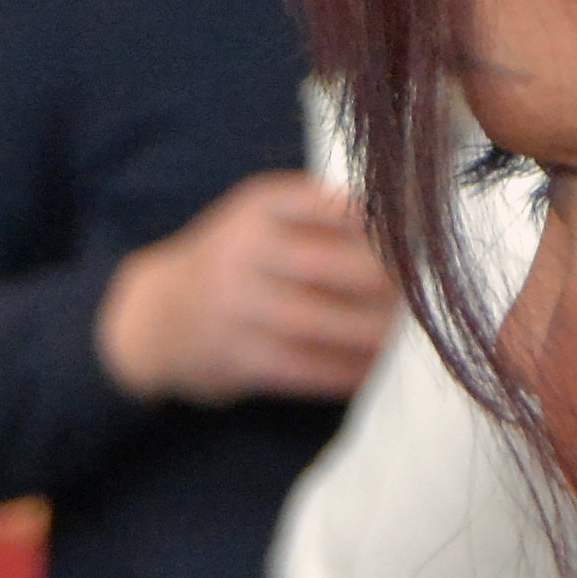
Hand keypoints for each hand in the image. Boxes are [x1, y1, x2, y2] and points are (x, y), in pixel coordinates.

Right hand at [93, 173, 396, 404]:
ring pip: (323, 322)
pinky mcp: (235, 356)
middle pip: (333, 265)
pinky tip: (372, 372)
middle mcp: (242, 249)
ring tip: (406, 339)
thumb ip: (322, 217)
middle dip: (388, 284)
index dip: (387, 227)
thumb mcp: (261, 218)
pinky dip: (345, 372)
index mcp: (259, 205)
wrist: (152, 317)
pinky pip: (304, 368)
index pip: (335, 206)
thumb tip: (415, 233)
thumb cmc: (231, 263)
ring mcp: (235, 305)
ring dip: (374, 334)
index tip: (424, 244)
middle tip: (424, 296)